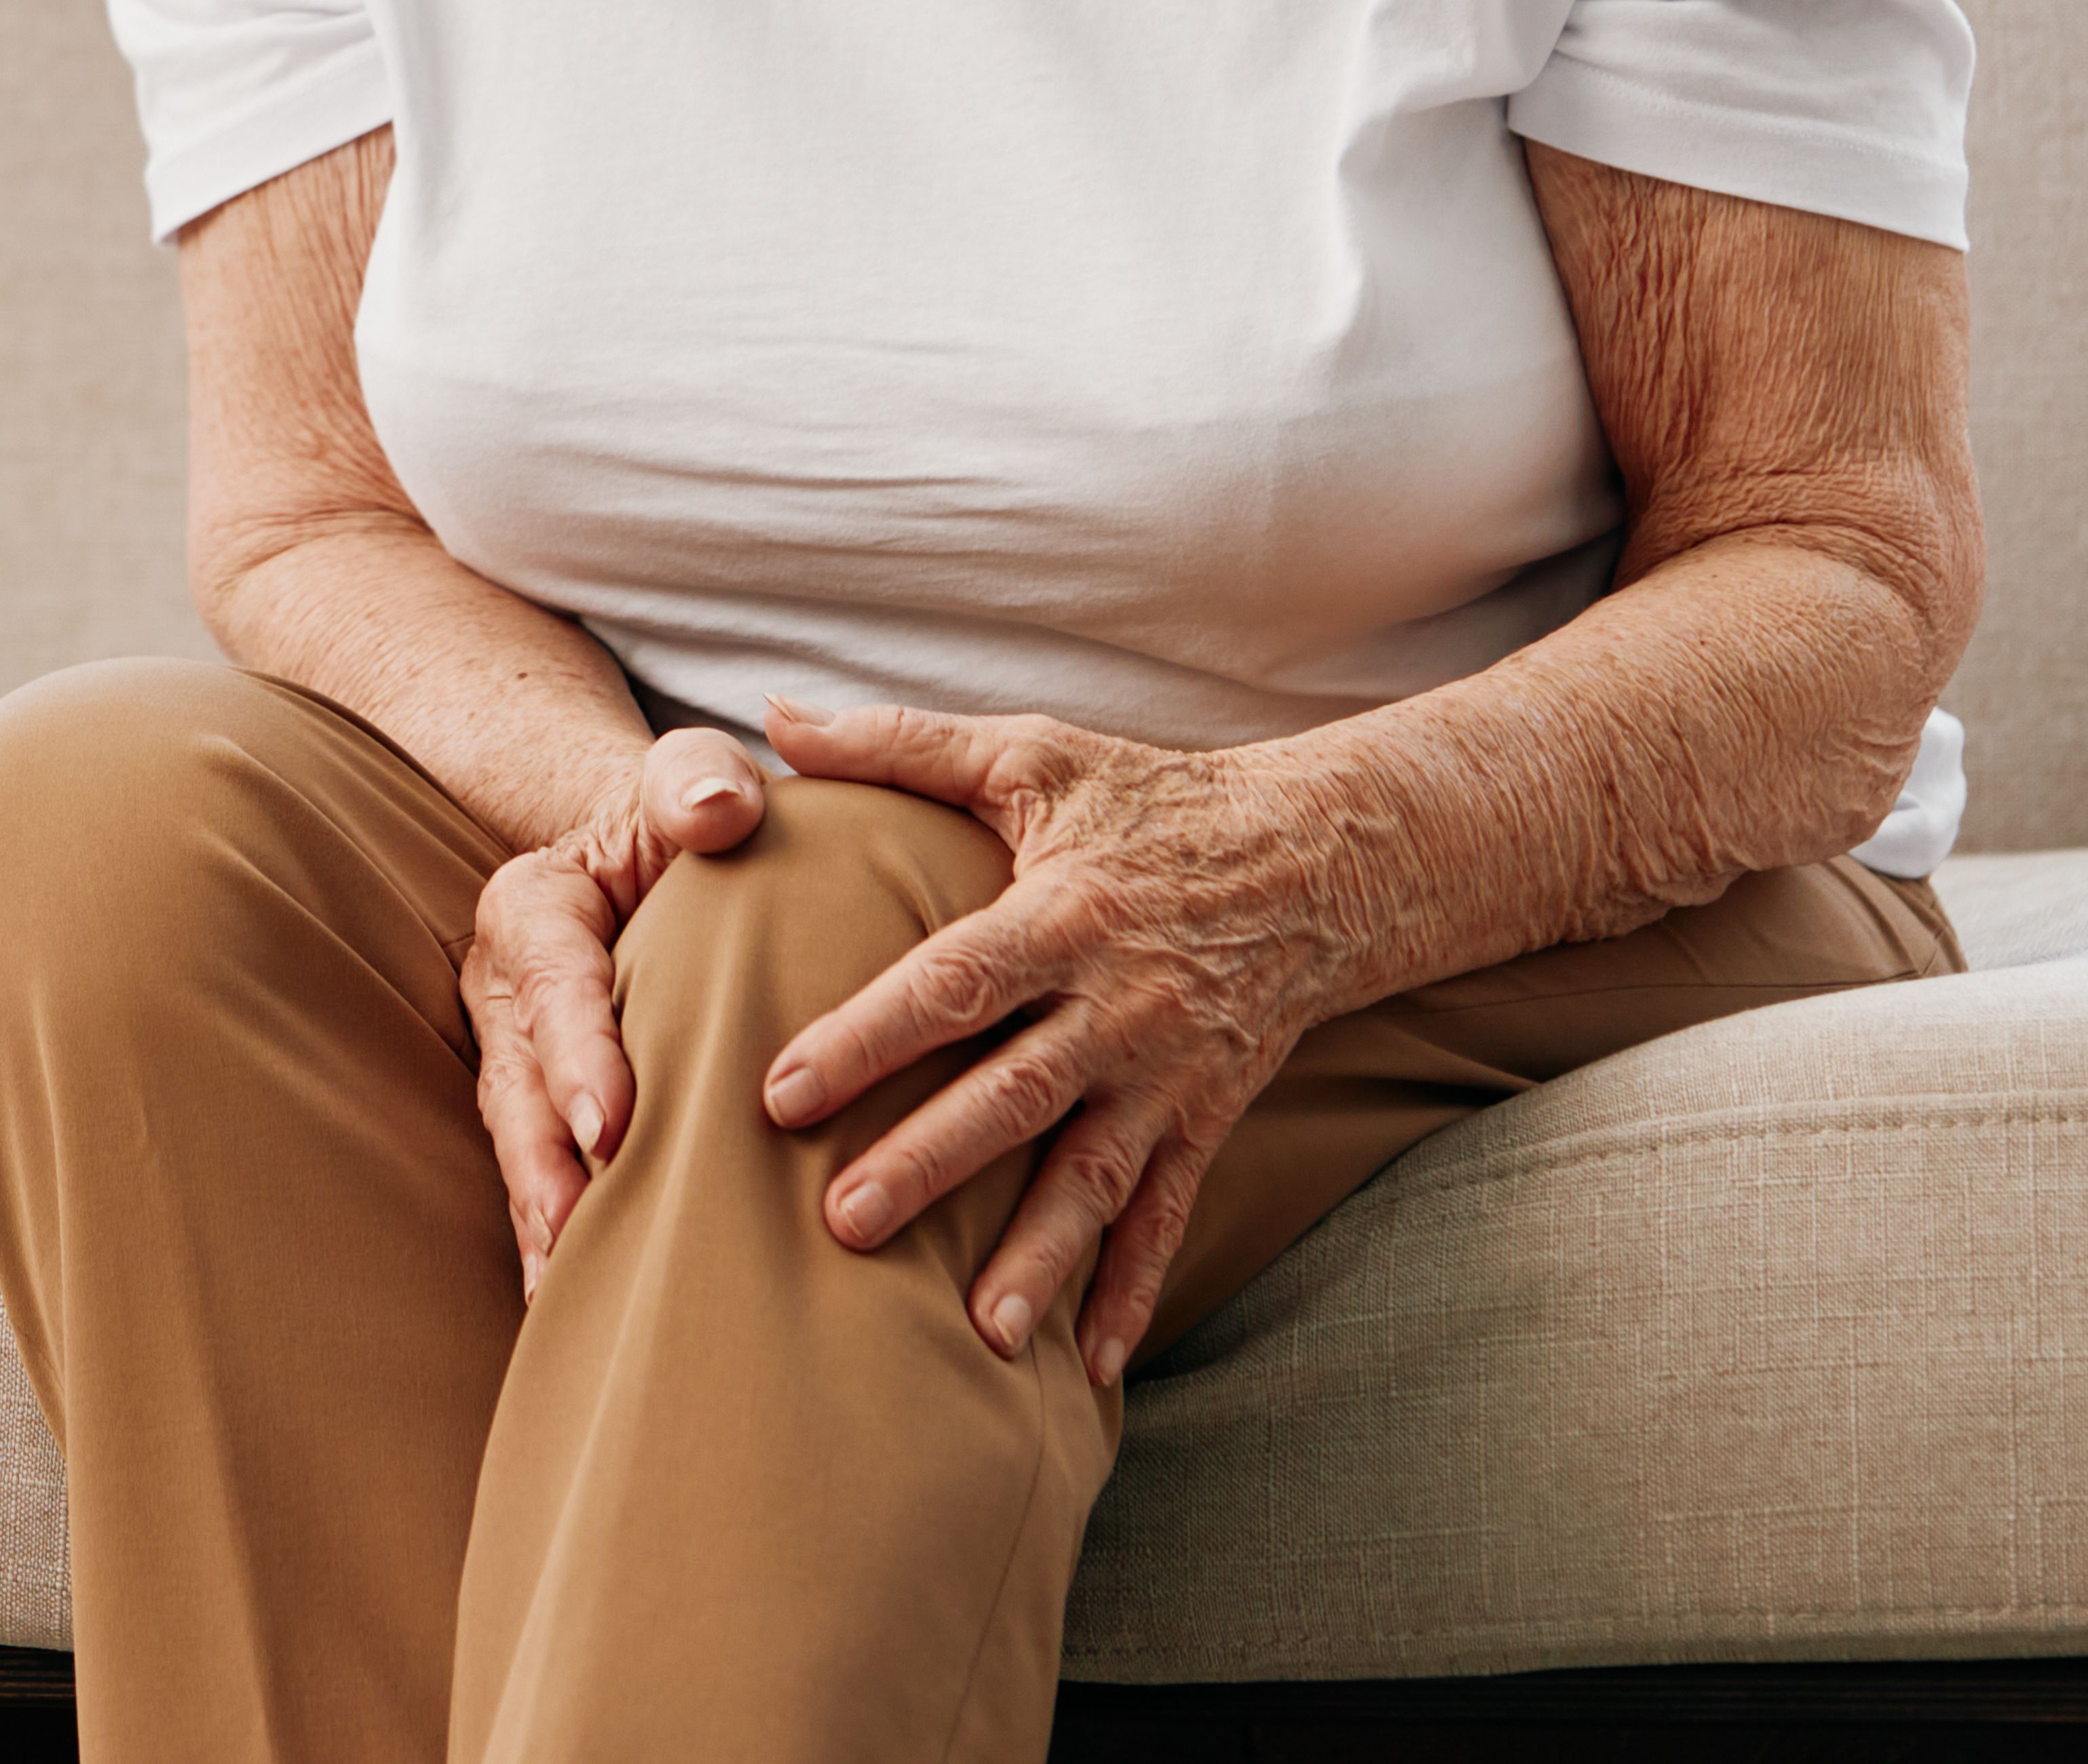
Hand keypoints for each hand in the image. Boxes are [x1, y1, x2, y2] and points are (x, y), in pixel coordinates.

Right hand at [459, 728, 773, 1290]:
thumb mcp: (689, 780)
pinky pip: (543, 1174)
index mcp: (536, 907)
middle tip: (580, 1233)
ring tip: (570, 1293)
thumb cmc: (686, 819)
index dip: (578, 1052)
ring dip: (542, 1218)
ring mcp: (521, 1056)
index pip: (553, 980)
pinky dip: (558, 1239)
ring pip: (521, 1142)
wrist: (656, 856)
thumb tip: (724, 810)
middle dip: (544, 1165)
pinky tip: (578, 1304)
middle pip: (519, 1084)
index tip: (614, 1123)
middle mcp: (510, 989)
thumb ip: (697, 780)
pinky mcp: (547, 1105)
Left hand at [758, 695, 1365, 1385]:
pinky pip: (1166, 1217)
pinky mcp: (1208, 1120)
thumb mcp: (1032, 754)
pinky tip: (1089, 1370)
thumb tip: (770, 717)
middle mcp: (1118, 1008)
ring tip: (974, 1336)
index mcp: (1063, 914)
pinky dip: (1131, 1292)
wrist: (1317, 861)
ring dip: (1036, 1258)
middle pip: (1014, 1095)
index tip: (780, 1090)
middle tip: (842, 1224)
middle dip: (930, 1163)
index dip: (869, 1035)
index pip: (954, 983)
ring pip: (1094, 1178)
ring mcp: (1170, 1076)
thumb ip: (899, 743)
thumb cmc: (1148, 801)